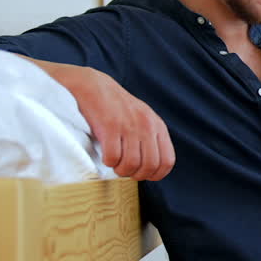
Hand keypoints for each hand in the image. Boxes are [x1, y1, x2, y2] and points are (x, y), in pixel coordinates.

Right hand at [30, 58, 174, 180]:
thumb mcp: (143, 119)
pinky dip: (109, 162)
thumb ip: (151, 139)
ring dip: (120, 170)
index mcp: (157, 126)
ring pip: (131, 164)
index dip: (155, 174)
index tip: (142, 174)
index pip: (167, 161)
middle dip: (136, 174)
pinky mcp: (110, 126)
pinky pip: (113, 157)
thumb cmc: (117, 108)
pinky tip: (105, 155)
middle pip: (149, 166)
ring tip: (114, 163)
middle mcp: (147, 126)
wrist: (93, 86)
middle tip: (125, 170)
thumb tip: (152, 168)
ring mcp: (129, 126)